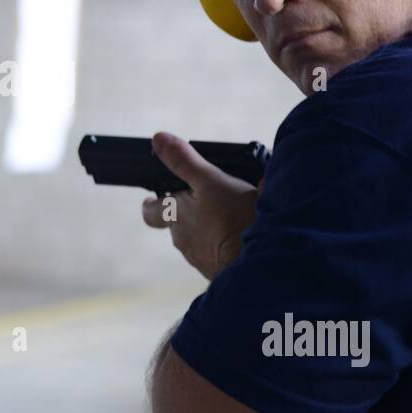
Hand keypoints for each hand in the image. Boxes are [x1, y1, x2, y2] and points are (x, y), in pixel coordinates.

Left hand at [140, 131, 260, 280]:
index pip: (151, 212)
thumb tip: (158, 139)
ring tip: (233, 220)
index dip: (151, 205)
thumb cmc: (233, 219)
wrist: (260, 262)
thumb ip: (184, 161)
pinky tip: (244, 238)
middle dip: (189, 216)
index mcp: (176, 216)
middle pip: (178, 227)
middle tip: (206, 204)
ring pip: (199, 242)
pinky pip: (219, 257)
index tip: (152, 200)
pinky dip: (227, 247)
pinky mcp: (221, 273)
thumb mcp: (211, 180)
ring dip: (211, 232)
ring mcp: (201, 259)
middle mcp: (183, 241)